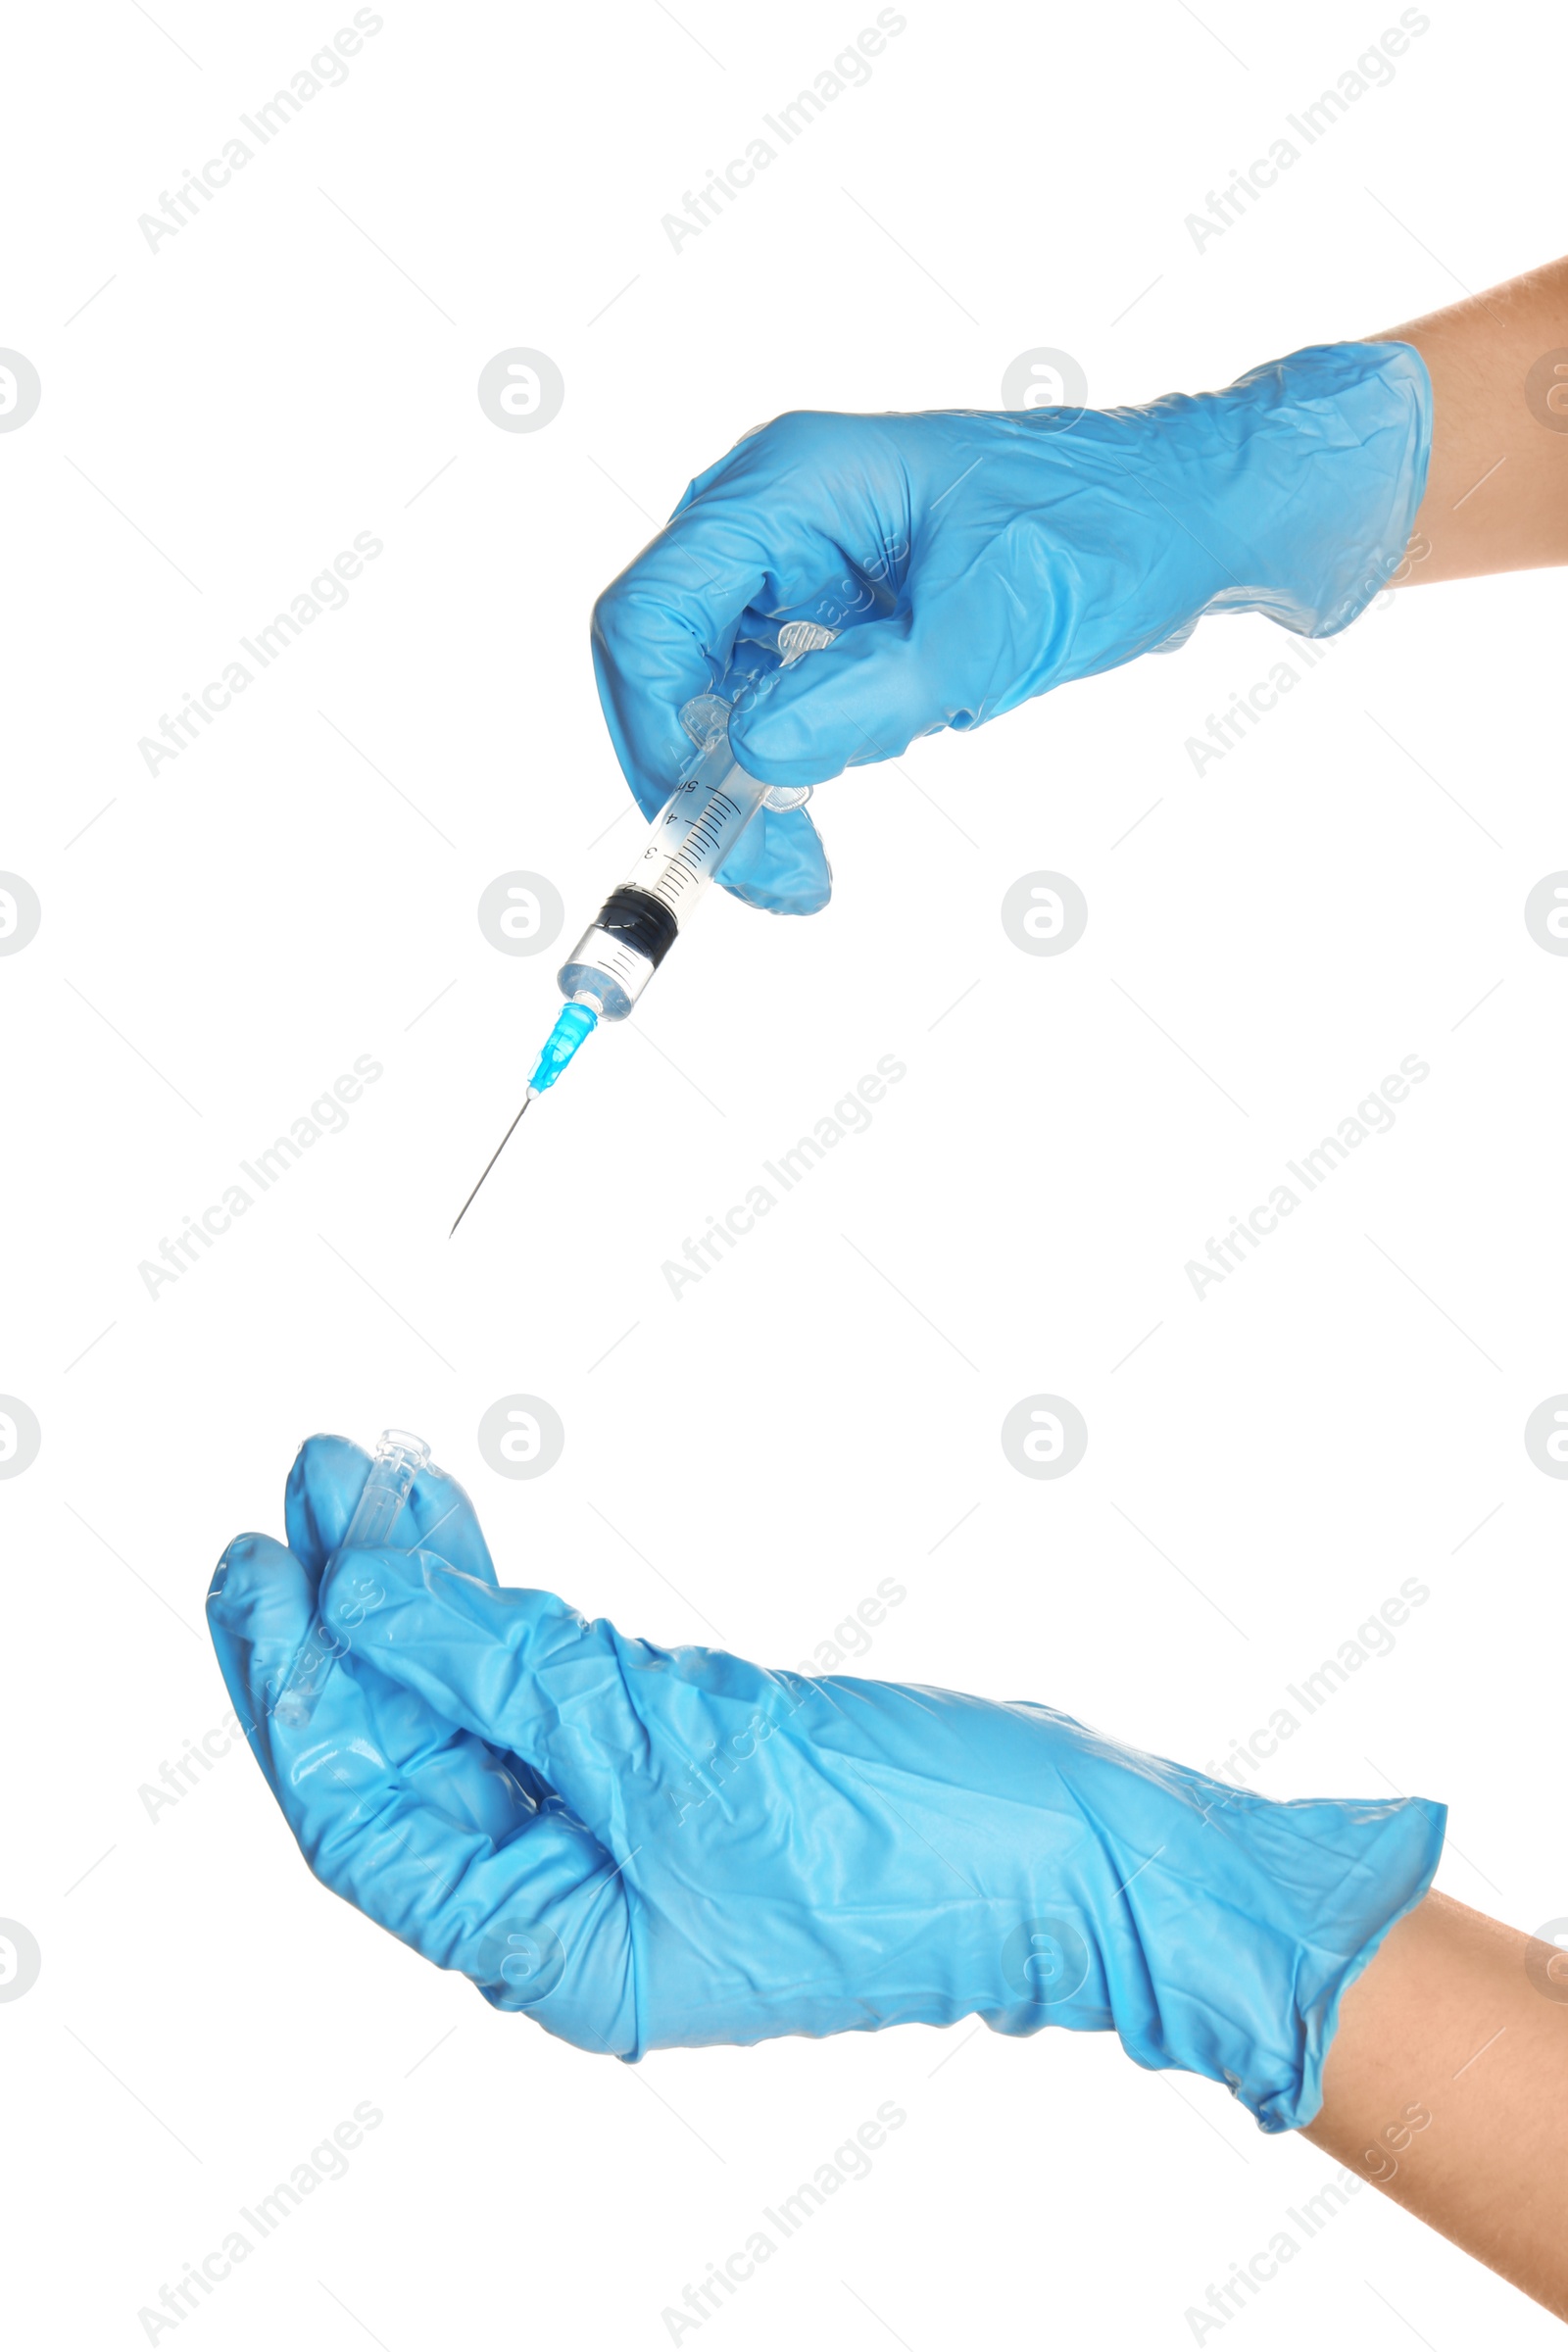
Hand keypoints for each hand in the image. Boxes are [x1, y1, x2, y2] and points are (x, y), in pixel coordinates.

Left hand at [208, 1437, 1442, 2124]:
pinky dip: (510, 1609)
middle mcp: (570, 1903)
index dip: (296, 1685)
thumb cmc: (910, 1848)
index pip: (365, 1814)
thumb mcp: (675, 1746)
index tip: (257, 1565)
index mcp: (550, 1950)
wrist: (1077, 1849)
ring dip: (425, 1593)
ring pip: (478, 1706)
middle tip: (311, 1489)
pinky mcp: (683, 1769)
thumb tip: (362, 1602)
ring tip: (376, 1481)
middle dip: (351, 1616)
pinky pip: (556, 1688)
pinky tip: (469, 1538)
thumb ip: (506, 1670)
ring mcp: (628, 1835)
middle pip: (407, 1751)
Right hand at [591, 341, 1429, 911]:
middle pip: (660, 661)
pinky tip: (814, 825)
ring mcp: (792, 568)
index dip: (653, 729)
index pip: (651, 611)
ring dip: (735, 792)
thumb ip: (868, 696)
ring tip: (800, 870)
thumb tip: (758, 755)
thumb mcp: (992, 625)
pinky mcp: (822, 620)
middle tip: (768, 876)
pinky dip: (775, 777)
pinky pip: (757, 708)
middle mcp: (771, 518)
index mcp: (790, 484)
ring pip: (702, 698)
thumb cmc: (1104, 532)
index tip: (709, 822)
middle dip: (694, 779)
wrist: (1181, 520)